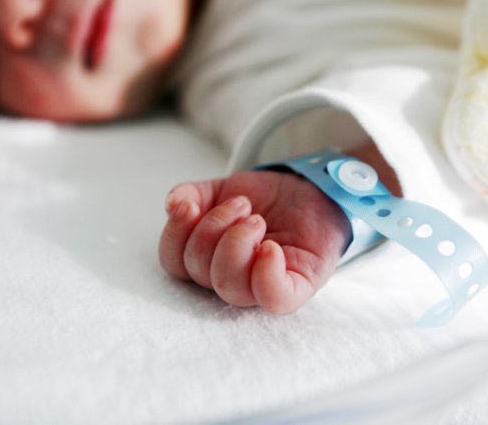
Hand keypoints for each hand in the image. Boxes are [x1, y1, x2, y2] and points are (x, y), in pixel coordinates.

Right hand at [158, 170, 350, 313]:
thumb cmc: (266, 200)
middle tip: (242, 205)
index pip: (174, 262)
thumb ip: (194, 195)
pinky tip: (270, 247)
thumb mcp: (223, 189)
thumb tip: (175, 204)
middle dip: (214, 228)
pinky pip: (275, 298)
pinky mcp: (297, 287)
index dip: (175, 234)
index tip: (190, 205)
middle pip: (200, 271)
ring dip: (237, 243)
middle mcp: (232, 279)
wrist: (312, 191)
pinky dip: (267, 274)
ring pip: (230, 287)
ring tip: (257, 219)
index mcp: (209, 261)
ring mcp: (263, 287)